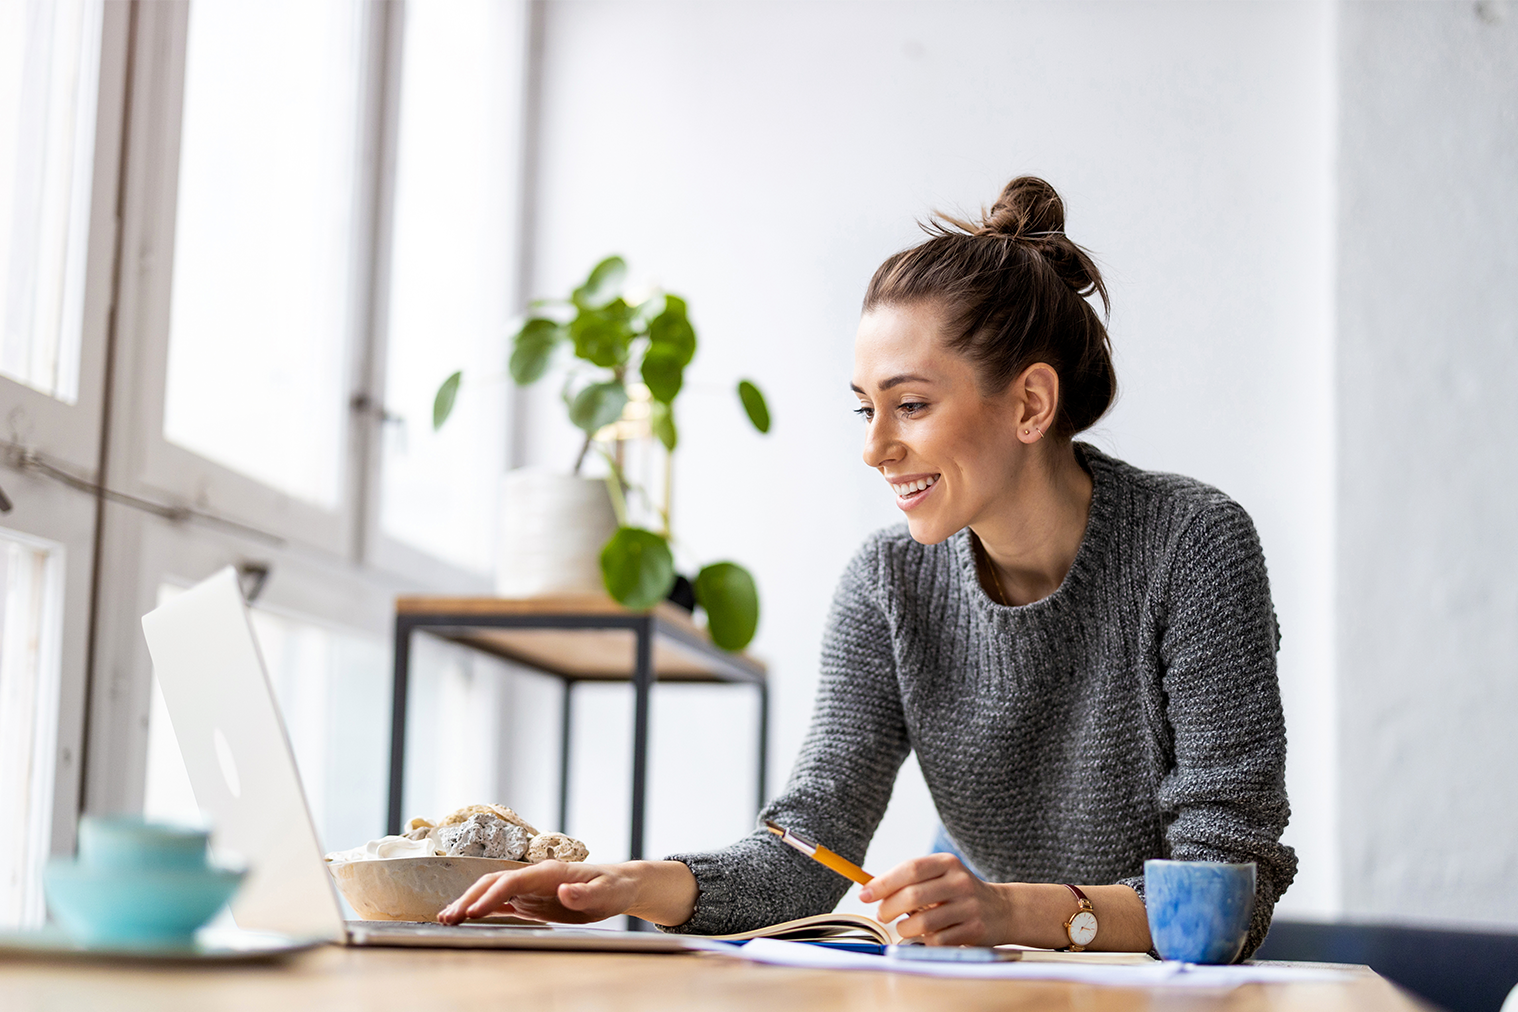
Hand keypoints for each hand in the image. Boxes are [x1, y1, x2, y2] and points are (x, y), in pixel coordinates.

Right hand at [437, 860, 639, 925]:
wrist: (618, 885)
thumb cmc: (613, 888)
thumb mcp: (605, 893)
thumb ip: (584, 893)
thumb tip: (564, 891)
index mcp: (549, 872)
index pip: (512, 881)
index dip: (491, 896)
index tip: (473, 912)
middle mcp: (535, 877)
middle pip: (494, 883)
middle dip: (469, 898)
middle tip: (449, 917)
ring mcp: (531, 888)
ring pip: (492, 891)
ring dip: (469, 902)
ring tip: (447, 918)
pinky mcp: (531, 900)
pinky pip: (502, 903)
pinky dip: (482, 908)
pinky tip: (466, 917)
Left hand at [859, 853, 1012, 945]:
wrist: (1002, 910)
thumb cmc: (957, 893)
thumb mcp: (939, 876)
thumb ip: (909, 880)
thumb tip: (868, 889)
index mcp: (947, 863)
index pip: (910, 869)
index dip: (883, 883)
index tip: (864, 894)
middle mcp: (960, 882)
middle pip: (912, 896)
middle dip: (888, 908)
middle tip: (881, 915)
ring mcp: (969, 907)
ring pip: (922, 923)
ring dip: (904, 929)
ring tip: (904, 927)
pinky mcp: (974, 930)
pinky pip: (937, 941)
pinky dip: (924, 942)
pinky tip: (927, 936)